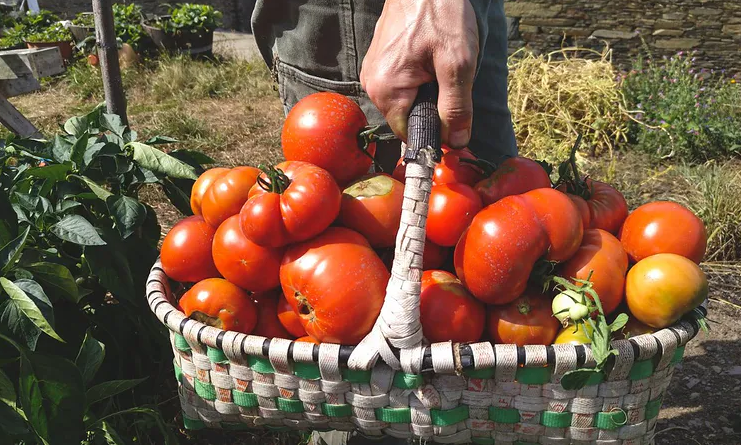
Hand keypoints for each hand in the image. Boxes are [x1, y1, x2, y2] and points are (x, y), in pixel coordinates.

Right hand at [360, 0, 478, 147]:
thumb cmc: (440, 13)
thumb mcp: (457, 63)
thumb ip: (456, 107)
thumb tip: (456, 142)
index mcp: (386, 90)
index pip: (409, 134)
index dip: (435, 134)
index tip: (455, 123)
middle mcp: (372, 84)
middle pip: (407, 118)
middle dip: (432, 109)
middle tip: (450, 80)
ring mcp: (374, 71)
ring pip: (406, 101)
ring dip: (427, 92)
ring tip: (440, 63)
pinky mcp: (380, 61)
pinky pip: (401, 84)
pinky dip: (420, 79)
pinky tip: (430, 57)